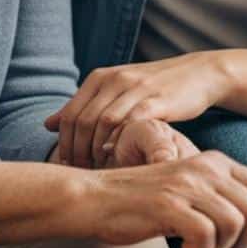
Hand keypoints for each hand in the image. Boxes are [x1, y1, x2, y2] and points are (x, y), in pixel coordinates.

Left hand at [44, 53, 230, 168]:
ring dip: (96, 150)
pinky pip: (131, 121)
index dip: (65, 144)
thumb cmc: (154, 88)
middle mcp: (115, 79)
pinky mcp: (157, 99)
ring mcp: (136, 88)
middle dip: (77, 151)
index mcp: (100, 77)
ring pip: (102, 121)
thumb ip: (84, 106)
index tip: (69, 166)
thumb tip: (48, 124)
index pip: (70, 114)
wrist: (199, 73)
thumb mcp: (116, 91)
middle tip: (81, 173)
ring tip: (98, 170)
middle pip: (83, 120)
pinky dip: (121, 140)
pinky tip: (120, 157)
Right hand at [88, 150, 246, 247]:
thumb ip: (217, 199)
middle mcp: (205, 169)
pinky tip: (185, 247)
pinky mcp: (171, 204)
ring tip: (201, 246)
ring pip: (236, 223)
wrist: (94, 197)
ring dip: (224, 247)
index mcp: (213, 163)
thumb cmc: (139, 201)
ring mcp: (188, 184)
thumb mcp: (185, 192)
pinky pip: (208, 235)